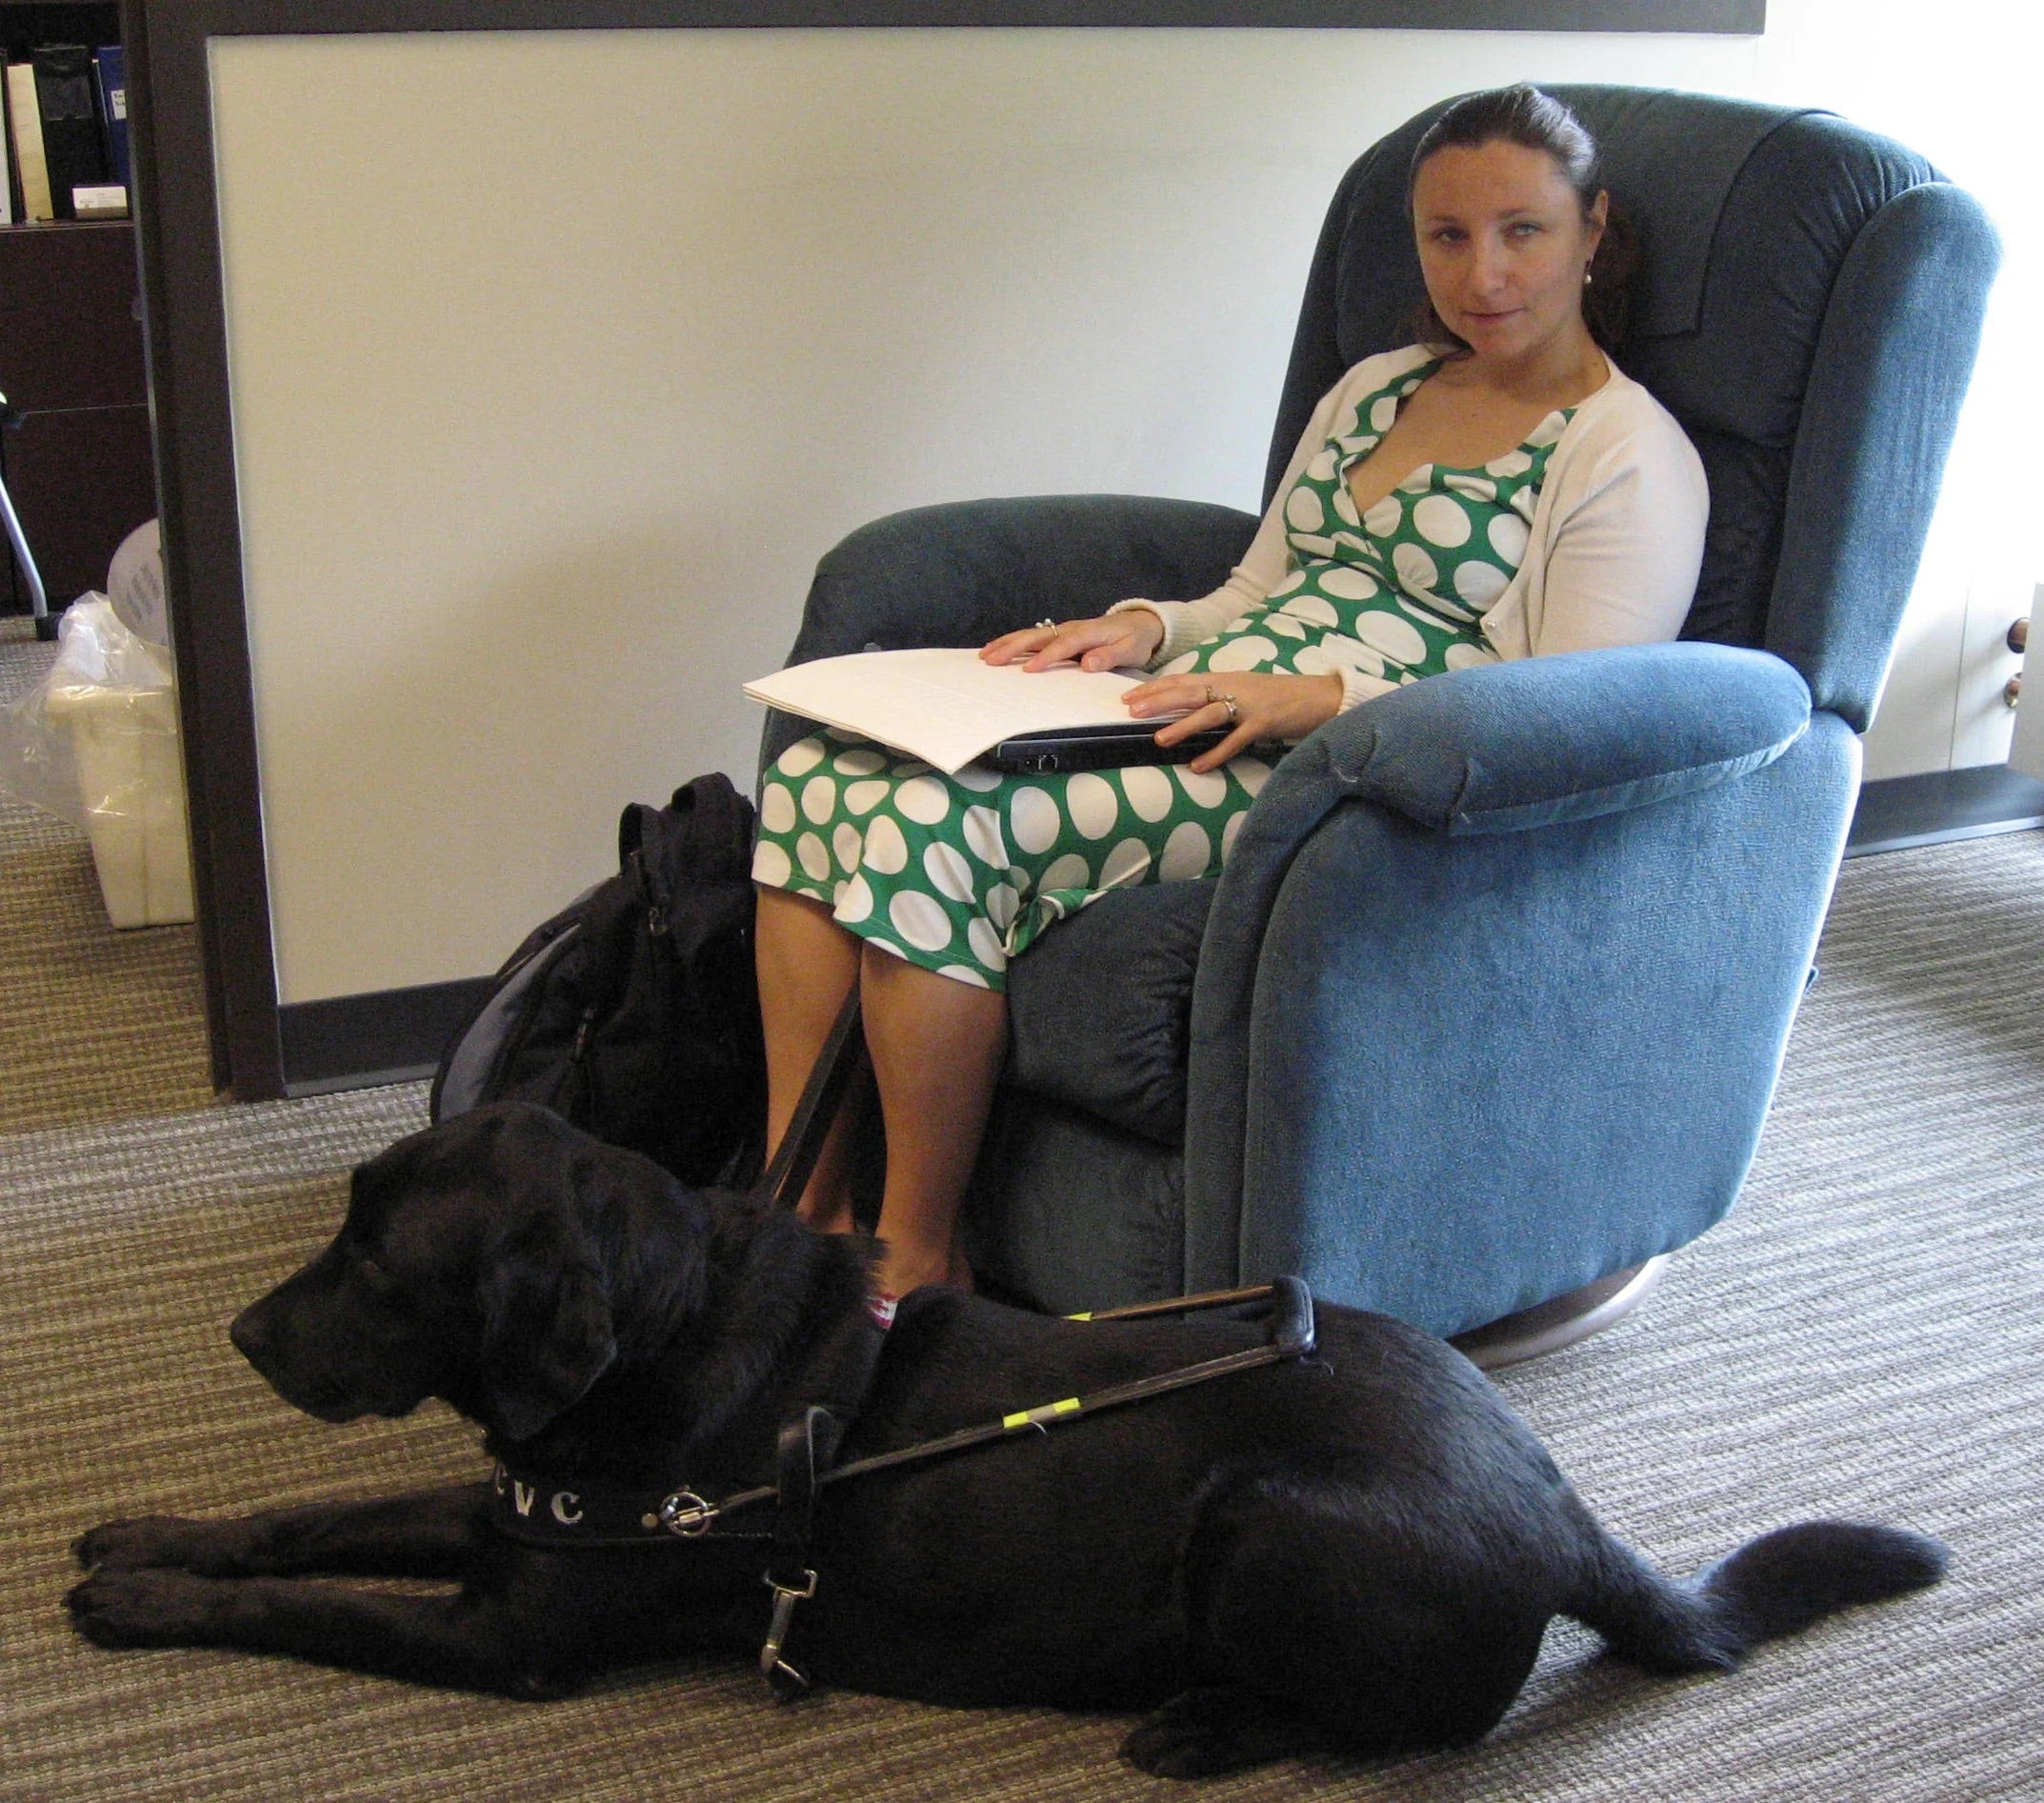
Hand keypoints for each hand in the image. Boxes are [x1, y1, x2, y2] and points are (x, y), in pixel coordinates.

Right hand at [981, 609, 1164, 673]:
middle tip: (992, 659)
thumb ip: (1110, 656)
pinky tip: (998, 649)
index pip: (1063, 645)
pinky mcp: (1060, 634)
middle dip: (1013, 647)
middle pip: (1038, 636)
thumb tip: (1088, 663)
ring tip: (985, 655)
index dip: (1046, 657)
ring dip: (1007, 644)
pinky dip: (1013, 642)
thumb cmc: (1135, 640)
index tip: (1028, 670)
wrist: (1141, 624)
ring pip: (1030, 635)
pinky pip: (1033, 638)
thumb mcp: (1131, 651)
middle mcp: (1071, 628)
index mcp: (1089, 633)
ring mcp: (1064, 629)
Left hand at [1123, 669, 1344, 773]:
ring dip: (1183, 726)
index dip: (1156, 688)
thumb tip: (1186, 708)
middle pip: (1189, 693)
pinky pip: (1235, 740)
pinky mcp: (1263, 723)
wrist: (1318, 696)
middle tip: (1132, 711)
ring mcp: (1249, 705)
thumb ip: (1218, 695)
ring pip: (1209, 714)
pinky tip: (1198, 766)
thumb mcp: (1243, 689)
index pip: (1183, 681)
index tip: (1129, 697)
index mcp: (1225, 678)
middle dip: (1159, 701)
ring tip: (1159, 739)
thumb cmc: (1278, 695)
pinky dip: (1216, 753)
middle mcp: (1233, 687)